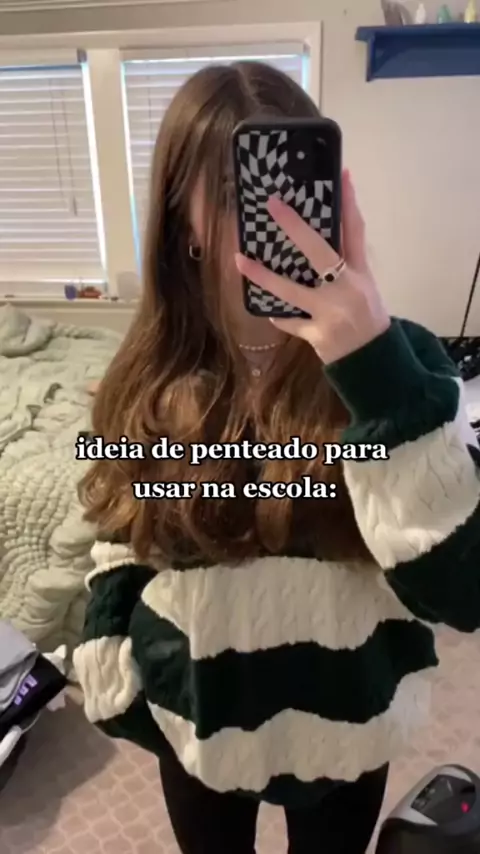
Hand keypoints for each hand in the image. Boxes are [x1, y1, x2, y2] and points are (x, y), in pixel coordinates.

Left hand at [234, 171, 390, 365]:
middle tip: (273, 205)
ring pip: (292, 290)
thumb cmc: (367, 315)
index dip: (347, 203)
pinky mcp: (317, 334)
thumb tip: (330, 224)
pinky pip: (290, 321)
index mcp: (360, 272)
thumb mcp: (364, 283)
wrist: (372, 358)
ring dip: (263, 275)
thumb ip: (347, 257)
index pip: (355, 231)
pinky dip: (278, 313)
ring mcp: (330, 312)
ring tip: (240, 260)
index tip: (341, 175)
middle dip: (296, 228)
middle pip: (320, 252)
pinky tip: (264, 306)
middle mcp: (346, 288)